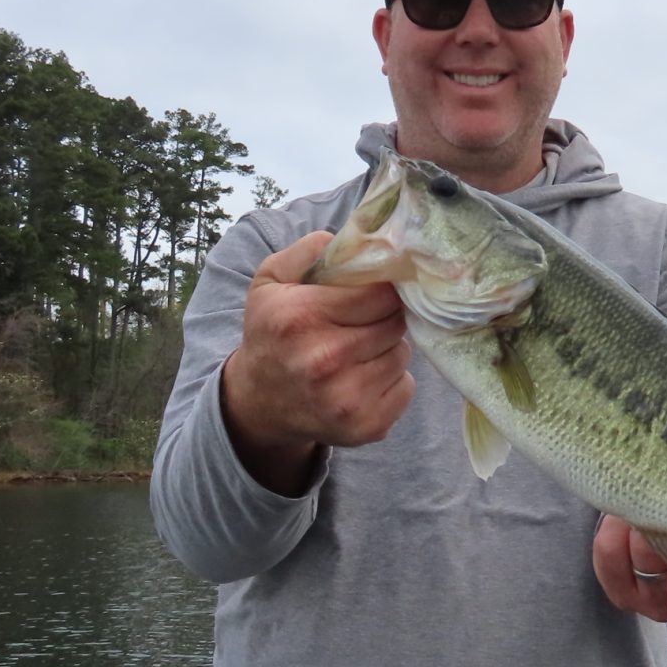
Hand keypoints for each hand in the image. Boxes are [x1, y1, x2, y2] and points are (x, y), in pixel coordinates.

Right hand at [221, 230, 415, 493]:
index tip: (376, 288)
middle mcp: (323, 361)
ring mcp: (347, 400)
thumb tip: (359, 239)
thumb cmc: (272, 332)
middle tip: (364, 319)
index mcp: (300, 318)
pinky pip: (407, 387)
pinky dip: (393, 379)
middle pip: (395, 321)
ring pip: (403, 354)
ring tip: (360, 348)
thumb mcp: (271, 280)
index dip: (382, 286)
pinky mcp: (367, 427)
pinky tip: (364, 376)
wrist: (260, 402)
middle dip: (385, 315)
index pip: (379, 292)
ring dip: (389, 347)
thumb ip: (311, 250)